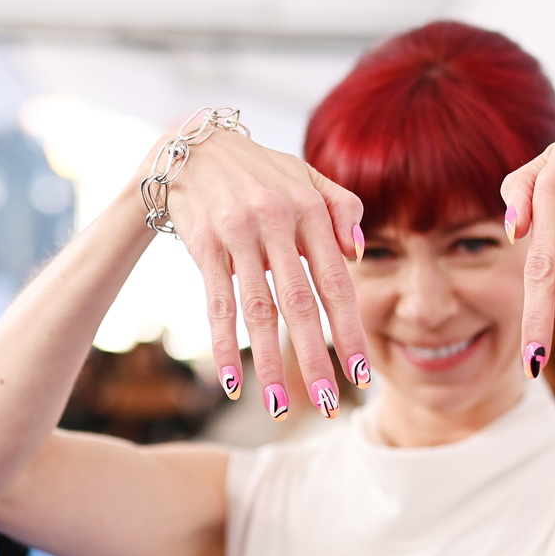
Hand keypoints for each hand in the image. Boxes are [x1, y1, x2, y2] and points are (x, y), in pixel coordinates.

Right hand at [159, 129, 369, 419]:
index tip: (361, 374)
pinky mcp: (204, 245)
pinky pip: (216, 304)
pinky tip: (232, 385)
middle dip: (316, 359)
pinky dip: (223, 346)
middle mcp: (276, 222)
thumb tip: (360, 254)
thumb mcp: (307, 175)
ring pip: (258, 311)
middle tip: (329, 406)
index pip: (336, 282)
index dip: (349, 331)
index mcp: (310, 210)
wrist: (192, 146)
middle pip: (300, 305)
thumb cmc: (259, 169)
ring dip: (269, 365)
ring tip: (281, 409)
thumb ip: (342, 208)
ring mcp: (238, 235)